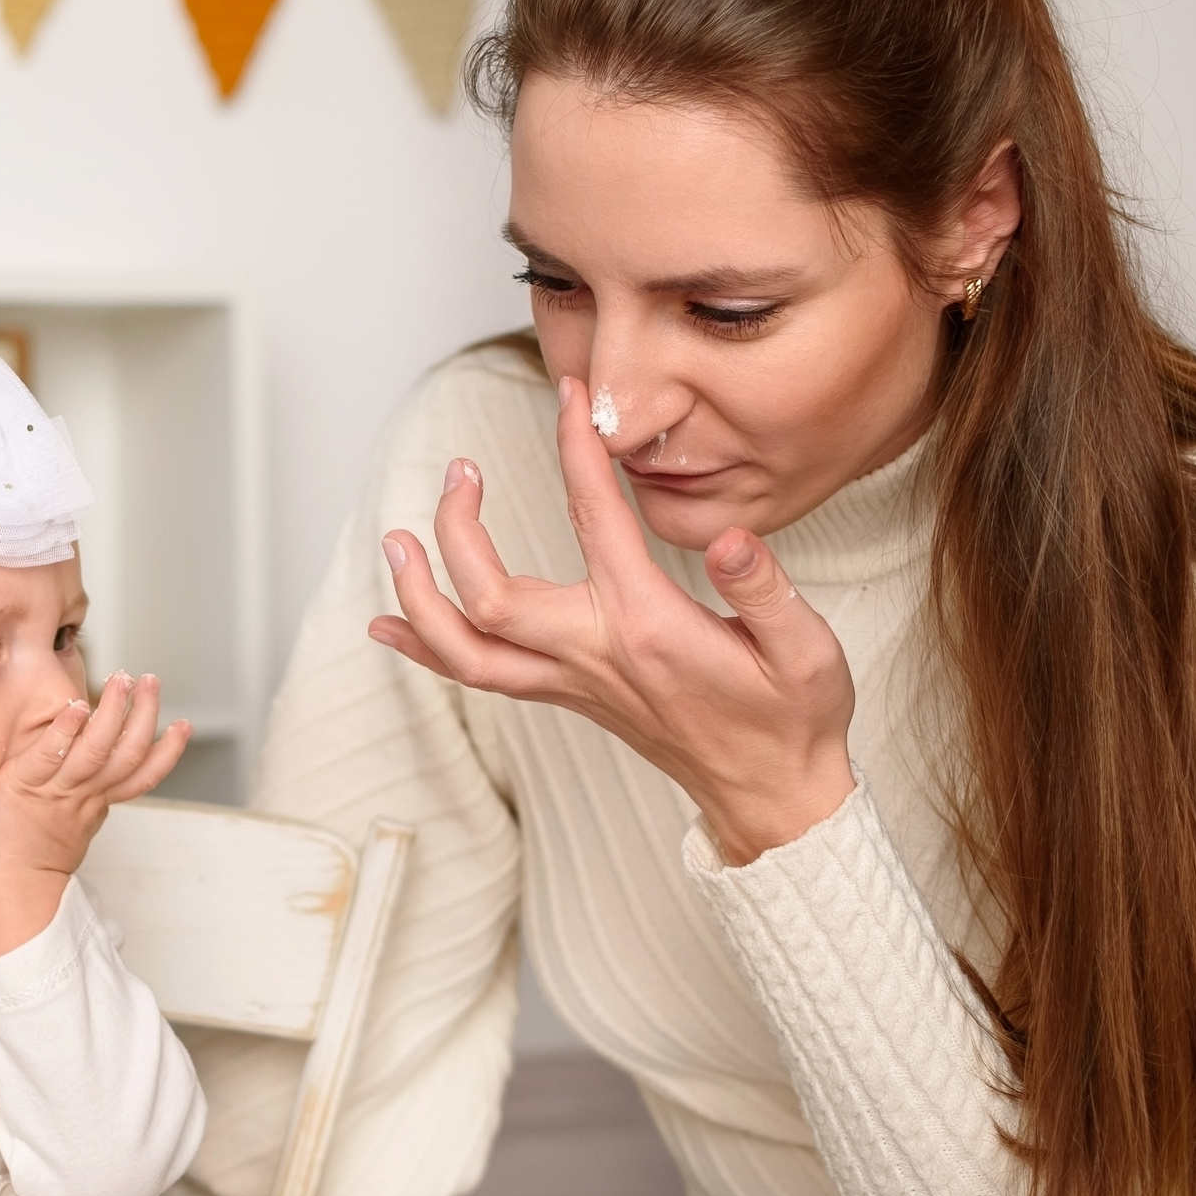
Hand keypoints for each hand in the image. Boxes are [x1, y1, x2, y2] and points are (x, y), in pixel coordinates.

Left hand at [0, 671, 190, 955]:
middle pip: (126, 753)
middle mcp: (83, 795)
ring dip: (111, 711)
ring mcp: (56, 791)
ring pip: (95, 749)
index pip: (141, 774)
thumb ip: (82, 796)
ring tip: (122, 679)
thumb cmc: (28, 857)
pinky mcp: (23, 786)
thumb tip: (91, 774)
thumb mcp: (70, 825)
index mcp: (96, 803)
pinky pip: (50, 757)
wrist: (9, 892)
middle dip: (143, 714)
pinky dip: (66, 732)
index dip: (167, 751)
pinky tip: (76, 707)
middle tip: (151, 681)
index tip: (184, 725)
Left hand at [366, 376, 855, 863]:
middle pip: (489, 598)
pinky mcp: (567, 695)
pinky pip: (478, 674)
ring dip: (419, 598)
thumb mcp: (806, 650)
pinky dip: (428, 647)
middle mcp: (593, 655)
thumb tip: (731, 539)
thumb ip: (766, 591)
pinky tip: (388, 626)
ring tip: (395, 543)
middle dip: (456, 533)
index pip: (595, 522)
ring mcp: (572, 681)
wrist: (773, 796)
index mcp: (647, 627)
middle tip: (457, 471)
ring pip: (465, 650)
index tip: (566, 399)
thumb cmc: (791, 719)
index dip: (574, 454)